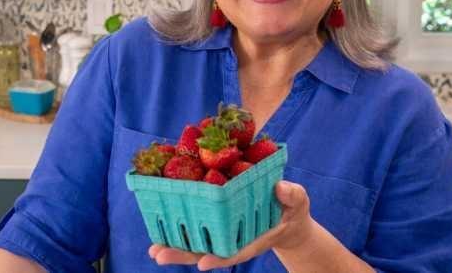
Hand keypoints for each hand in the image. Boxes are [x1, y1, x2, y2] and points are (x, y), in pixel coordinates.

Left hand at [148, 181, 313, 270]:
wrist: (288, 217)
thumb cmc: (293, 210)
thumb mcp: (298, 201)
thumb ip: (292, 196)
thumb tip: (280, 188)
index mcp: (255, 238)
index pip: (236, 250)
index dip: (220, 257)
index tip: (202, 263)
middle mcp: (236, 239)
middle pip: (208, 252)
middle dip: (184, 255)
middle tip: (159, 255)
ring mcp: (225, 235)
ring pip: (198, 245)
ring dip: (175, 247)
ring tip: (153, 251)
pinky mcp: (218, 226)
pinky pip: (198, 231)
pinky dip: (178, 232)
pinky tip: (158, 234)